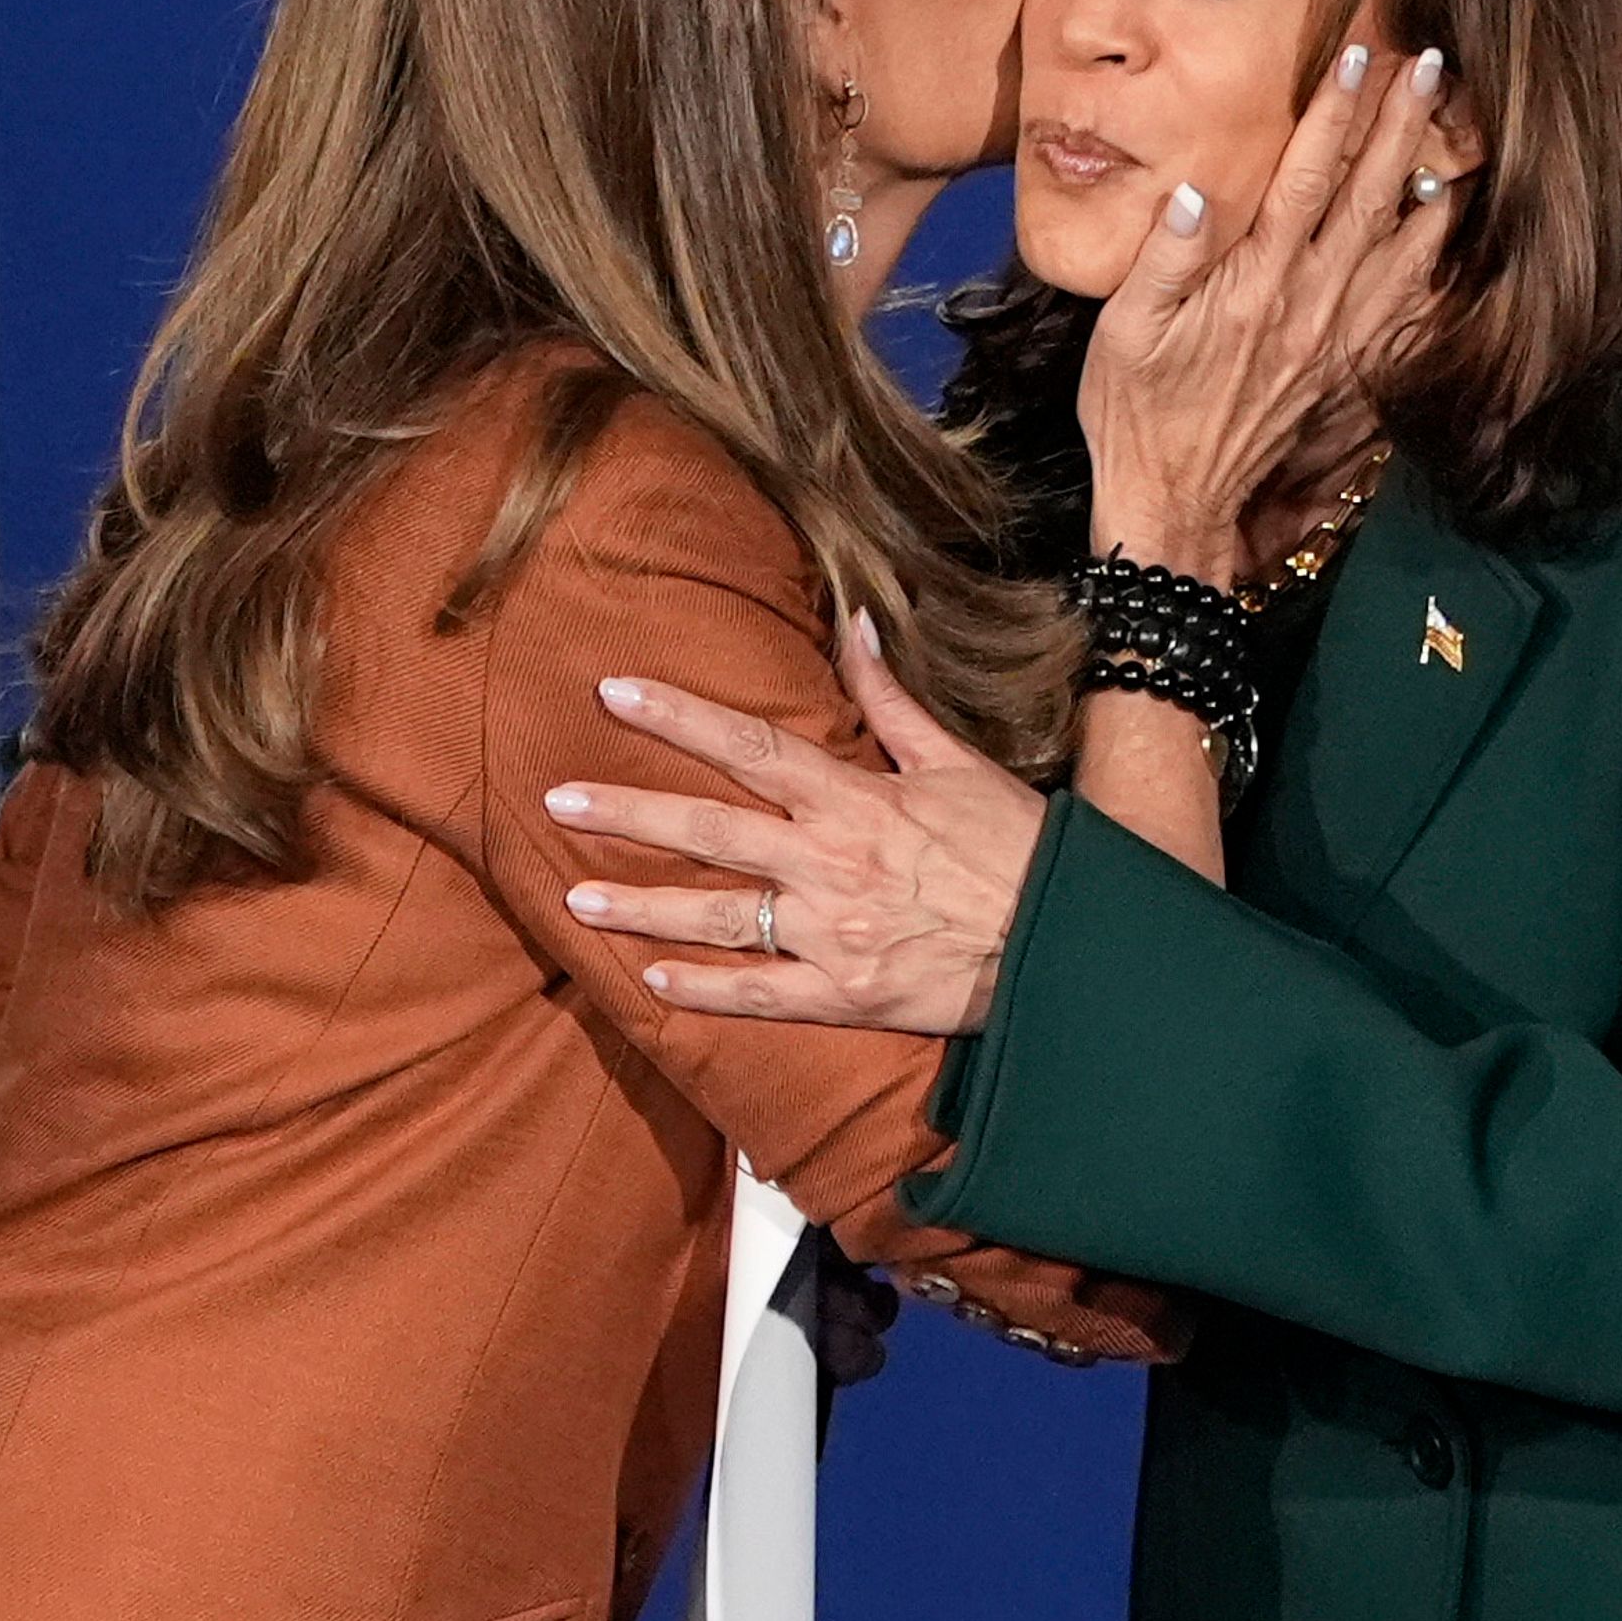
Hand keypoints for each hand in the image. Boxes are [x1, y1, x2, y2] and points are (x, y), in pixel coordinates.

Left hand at [546, 611, 1047, 1035]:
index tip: (614, 693)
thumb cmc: (1017, 848)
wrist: (1066, 946)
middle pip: (709, 829)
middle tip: (555, 799)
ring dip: (640, 906)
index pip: (749, 746)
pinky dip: (703, 991)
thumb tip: (853, 622)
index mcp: (855, 798)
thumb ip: (892, 699)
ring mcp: (831, 935)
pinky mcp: (846, 998)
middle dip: (627, 811)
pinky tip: (650, 983)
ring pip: (716, 917)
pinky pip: (758, 997)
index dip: (677, 716)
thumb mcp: (956, 762)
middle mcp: (830, 864)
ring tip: (574, 897)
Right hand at [1080, 43, 1461, 579]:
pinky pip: (1411, 313)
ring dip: (1433, 186)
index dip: (1336, 112)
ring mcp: (1338, 341)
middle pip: (1371, 198)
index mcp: (1254, 281)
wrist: (1174, 499)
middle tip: (1432, 66)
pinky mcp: (1350, 372)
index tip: (1361, 54)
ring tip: (1459, 133)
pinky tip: (1453, 236)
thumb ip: (1164, 257)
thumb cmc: (1136, 408)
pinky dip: (1439, 269)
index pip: (1306, 177)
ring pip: (1405, 251)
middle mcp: (1308, 304)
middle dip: (1402, 125)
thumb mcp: (1124, 329)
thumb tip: (1196, 188)